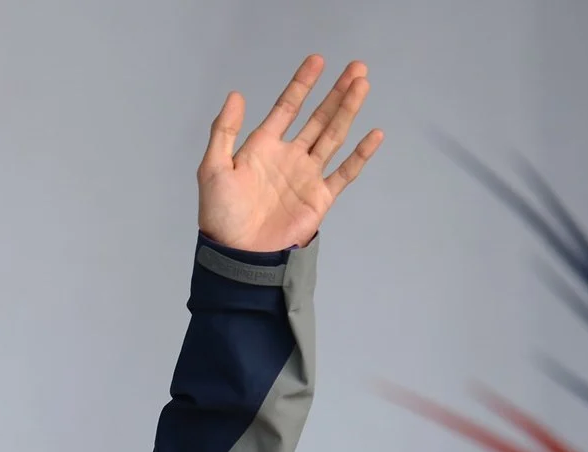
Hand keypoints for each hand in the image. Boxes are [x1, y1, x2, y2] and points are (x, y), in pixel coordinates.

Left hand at [197, 54, 381, 251]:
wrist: (238, 255)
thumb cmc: (221, 215)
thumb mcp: (213, 169)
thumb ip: (224, 131)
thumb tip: (236, 94)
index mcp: (263, 147)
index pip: (287, 107)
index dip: (302, 84)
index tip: (317, 60)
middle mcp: (289, 156)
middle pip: (318, 117)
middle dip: (336, 92)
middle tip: (356, 68)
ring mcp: (307, 176)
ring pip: (334, 136)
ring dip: (349, 111)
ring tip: (363, 85)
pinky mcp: (320, 198)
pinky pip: (345, 173)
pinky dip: (360, 155)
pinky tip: (374, 134)